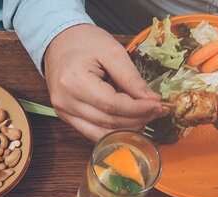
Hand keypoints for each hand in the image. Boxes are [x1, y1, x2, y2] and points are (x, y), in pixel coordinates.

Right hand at [42, 24, 162, 140]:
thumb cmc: (84, 42)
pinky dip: (112, 132)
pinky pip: (91, 133)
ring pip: (100, 133)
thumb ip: (131, 78)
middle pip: (107, 121)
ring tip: (146, 119)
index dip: (138, 109)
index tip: (158, 105)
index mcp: (74, 81)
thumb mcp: (112, 51)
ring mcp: (63, 111)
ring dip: (126, 130)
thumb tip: (151, 100)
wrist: (58, 42)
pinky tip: (128, 125)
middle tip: (157, 112)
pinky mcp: (65, 117)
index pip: (112, 105)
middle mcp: (65, 101)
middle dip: (137, 120)